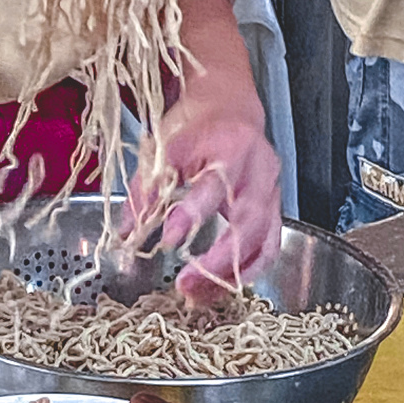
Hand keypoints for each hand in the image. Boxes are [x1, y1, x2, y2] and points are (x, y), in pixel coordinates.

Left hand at [124, 99, 282, 305]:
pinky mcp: (276, 210)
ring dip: (231, 274)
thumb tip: (127, 234)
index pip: (214, 185)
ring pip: (263, 242)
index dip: (193, 214)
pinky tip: (221, 287)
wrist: (230, 106)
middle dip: (218, 259)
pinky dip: (247, 272)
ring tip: (198, 295)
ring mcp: (272, 192)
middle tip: (185, 283)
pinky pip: (269, 248)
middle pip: (248, 222)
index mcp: (231, 146)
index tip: (167, 239)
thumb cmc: (196, 124)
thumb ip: (147, 188)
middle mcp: (259, 170)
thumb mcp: (164, 146)